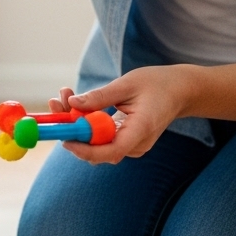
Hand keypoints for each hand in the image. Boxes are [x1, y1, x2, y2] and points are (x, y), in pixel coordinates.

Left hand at [48, 66, 192, 164]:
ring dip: (75, 122)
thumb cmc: (157, 84)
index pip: (109, 151)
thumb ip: (100, 96)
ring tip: (64, 95)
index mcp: (140, 130)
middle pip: (97, 149)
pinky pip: (100, 137)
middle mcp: (135, 144)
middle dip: (72, 129)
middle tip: (55, 102)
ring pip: (95, 143)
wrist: (180, 90)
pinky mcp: (124, 140)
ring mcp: (130, 144)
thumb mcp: (127, 84)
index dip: (83, 149)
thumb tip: (72, 103)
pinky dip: (85, 122)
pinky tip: (75, 102)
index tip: (64, 137)